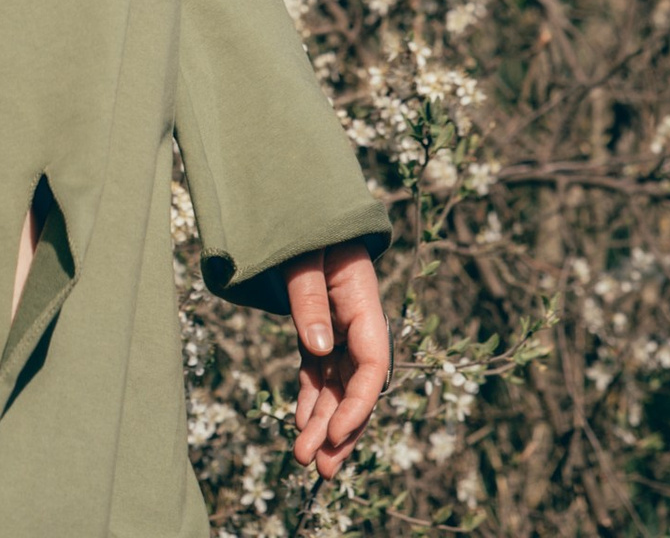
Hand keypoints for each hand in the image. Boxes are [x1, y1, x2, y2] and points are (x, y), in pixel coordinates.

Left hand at [286, 239, 387, 481]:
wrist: (297, 200)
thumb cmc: (304, 221)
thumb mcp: (305, 253)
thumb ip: (310, 298)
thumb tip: (320, 349)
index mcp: (363, 302)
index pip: (372, 364)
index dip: (358, 403)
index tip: (336, 433)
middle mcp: (356, 321)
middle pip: (356, 386)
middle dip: (340, 429)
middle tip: (320, 469)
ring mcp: (338, 327)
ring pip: (336, 385)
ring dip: (324, 423)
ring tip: (304, 459)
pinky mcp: (319, 329)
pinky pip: (318, 371)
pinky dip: (310, 398)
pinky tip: (301, 424)